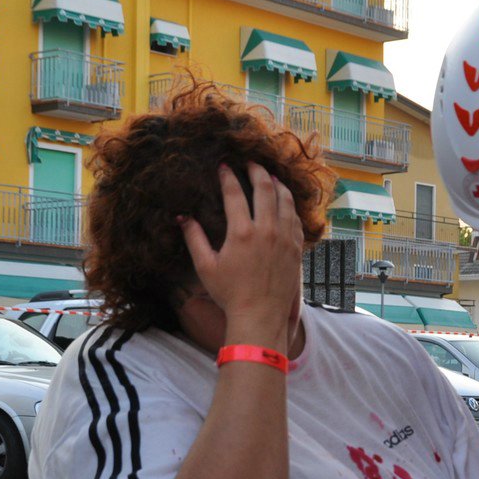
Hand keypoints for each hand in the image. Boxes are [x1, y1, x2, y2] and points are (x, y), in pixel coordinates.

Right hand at [178, 162, 304, 336]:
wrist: (260, 315)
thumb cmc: (230, 294)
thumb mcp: (205, 266)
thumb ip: (193, 238)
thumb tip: (182, 217)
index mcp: (241, 232)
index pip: (234, 193)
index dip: (228, 176)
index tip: (223, 166)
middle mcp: (266, 230)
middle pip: (264, 188)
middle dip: (256, 171)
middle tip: (250, 163)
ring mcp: (284, 238)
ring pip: (284, 199)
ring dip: (277, 184)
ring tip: (270, 176)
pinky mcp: (296, 248)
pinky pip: (296, 218)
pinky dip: (289, 204)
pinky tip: (284, 202)